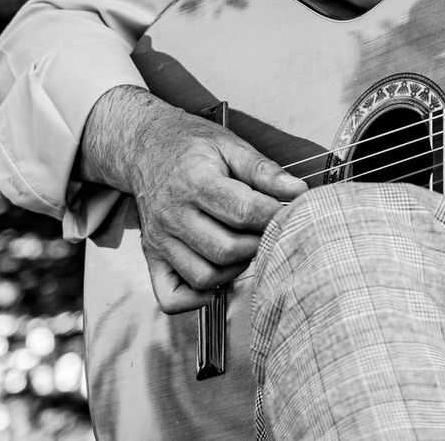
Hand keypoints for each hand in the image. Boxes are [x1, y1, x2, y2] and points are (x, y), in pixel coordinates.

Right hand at [82, 86, 306, 313]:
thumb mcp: (230, 145)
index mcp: (194, 183)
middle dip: (258, 244)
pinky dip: (197, 299)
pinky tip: (218, 277)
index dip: (274, 215)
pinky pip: (172, 297)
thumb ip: (265, 170)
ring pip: (204, 276)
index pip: (243, 212)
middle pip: (226, 250)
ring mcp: (159, 241)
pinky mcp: (152, 257)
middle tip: (269, 231)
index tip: (289, 211)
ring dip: (234, 270)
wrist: (146, 147)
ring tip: (245, 247)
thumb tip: (299, 191)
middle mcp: (172, 215)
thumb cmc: (194, 147)